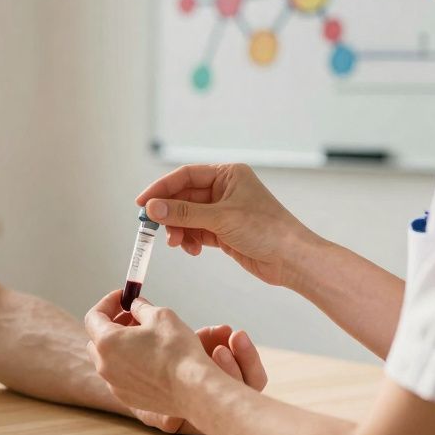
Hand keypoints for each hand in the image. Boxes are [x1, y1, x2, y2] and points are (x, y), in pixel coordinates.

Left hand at [84, 290, 263, 423]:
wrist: (193, 389)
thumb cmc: (177, 351)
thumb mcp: (160, 316)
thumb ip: (140, 308)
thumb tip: (134, 306)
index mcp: (107, 342)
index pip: (94, 316)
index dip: (108, 302)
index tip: (122, 297)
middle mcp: (105, 365)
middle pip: (97, 339)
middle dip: (112, 324)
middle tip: (133, 316)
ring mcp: (114, 384)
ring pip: (108, 359)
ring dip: (119, 345)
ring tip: (144, 338)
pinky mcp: (127, 397)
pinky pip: (119, 376)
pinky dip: (127, 364)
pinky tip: (149, 360)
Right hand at [137, 163, 317, 286]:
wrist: (292, 259)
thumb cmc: (267, 230)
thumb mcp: (220, 218)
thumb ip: (183, 213)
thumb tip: (153, 207)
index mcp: (227, 175)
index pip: (185, 176)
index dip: (161, 188)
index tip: (142, 203)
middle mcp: (224, 190)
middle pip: (184, 197)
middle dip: (170, 214)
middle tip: (155, 228)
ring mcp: (224, 211)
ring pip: (188, 216)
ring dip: (179, 230)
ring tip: (178, 244)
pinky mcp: (224, 231)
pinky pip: (197, 231)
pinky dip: (190, 240)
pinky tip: (193, 250)